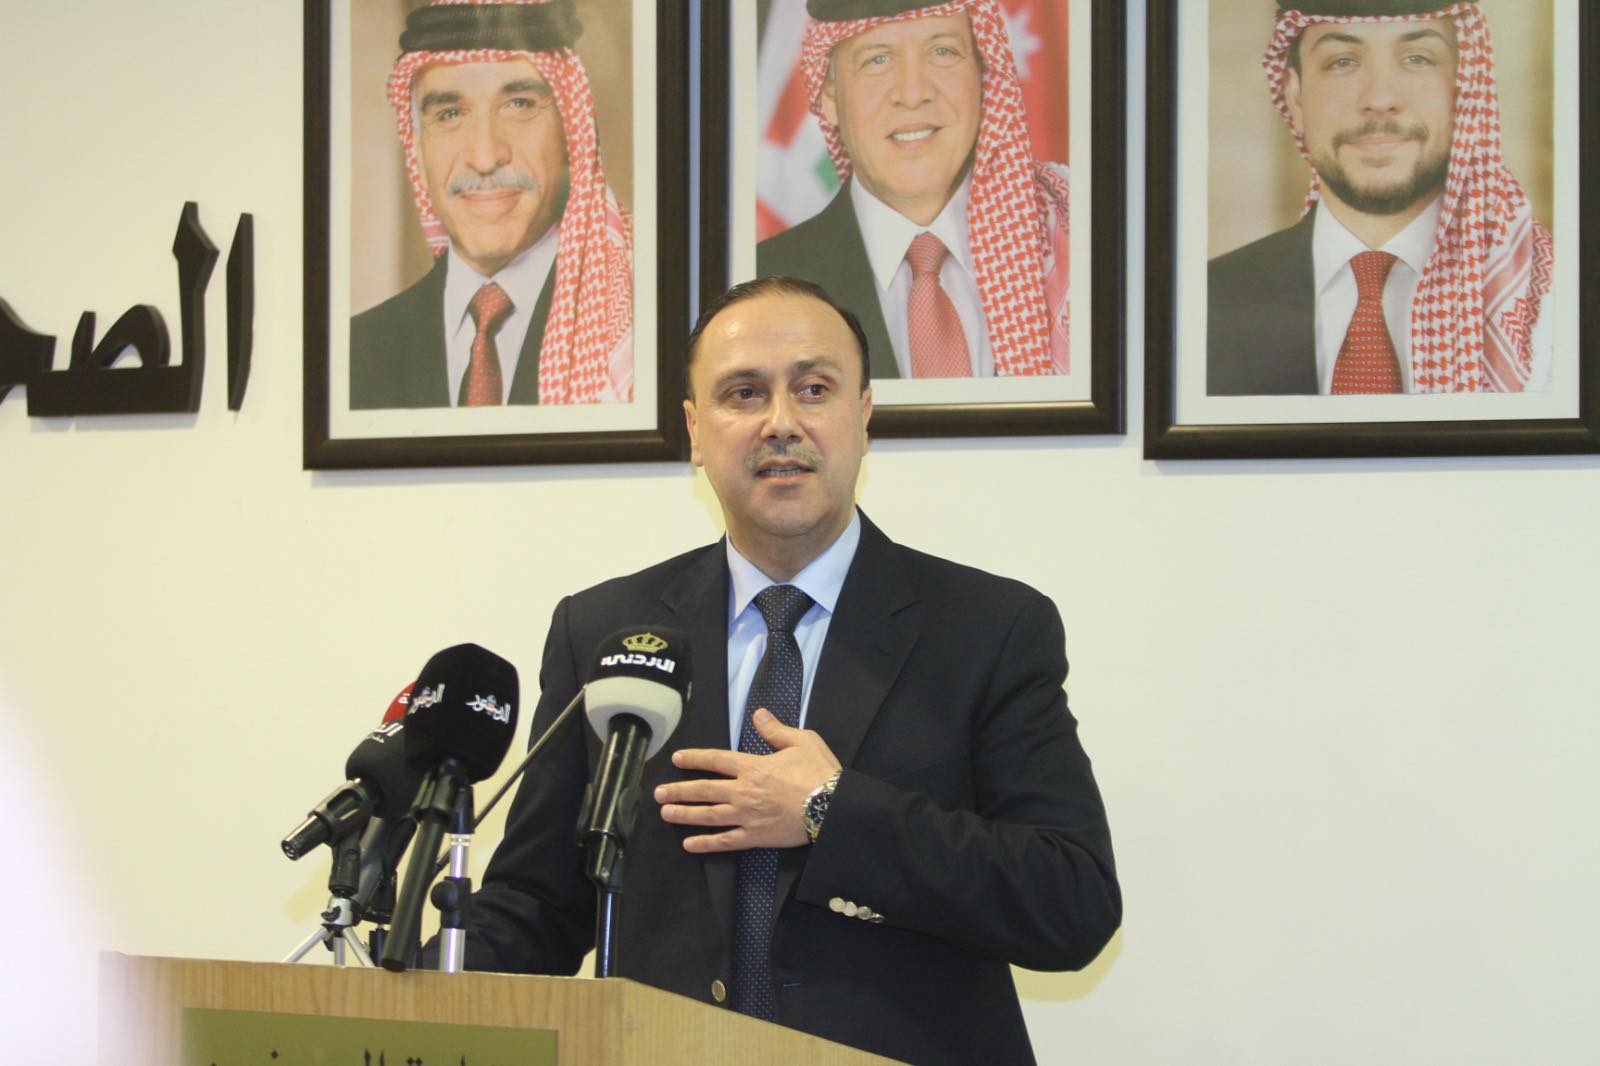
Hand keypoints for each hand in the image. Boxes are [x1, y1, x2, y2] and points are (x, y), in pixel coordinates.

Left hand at [655, 708, 841, 851]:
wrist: (833, 807)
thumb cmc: (820, 773)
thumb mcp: (802, 741)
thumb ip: (775, 730)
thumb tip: (758, 715)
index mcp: (753, 766)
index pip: (715, 760)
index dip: (694, 758)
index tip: (677, 758)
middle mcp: (743, 791)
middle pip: (703, 789)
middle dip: (678, 790)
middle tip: (658, 793)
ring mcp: (747, 816)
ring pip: (708, 815)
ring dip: (684, 814)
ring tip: (666, 813)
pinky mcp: (755, 836)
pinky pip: (725, 841)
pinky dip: (705, 844)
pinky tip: (689, 845)